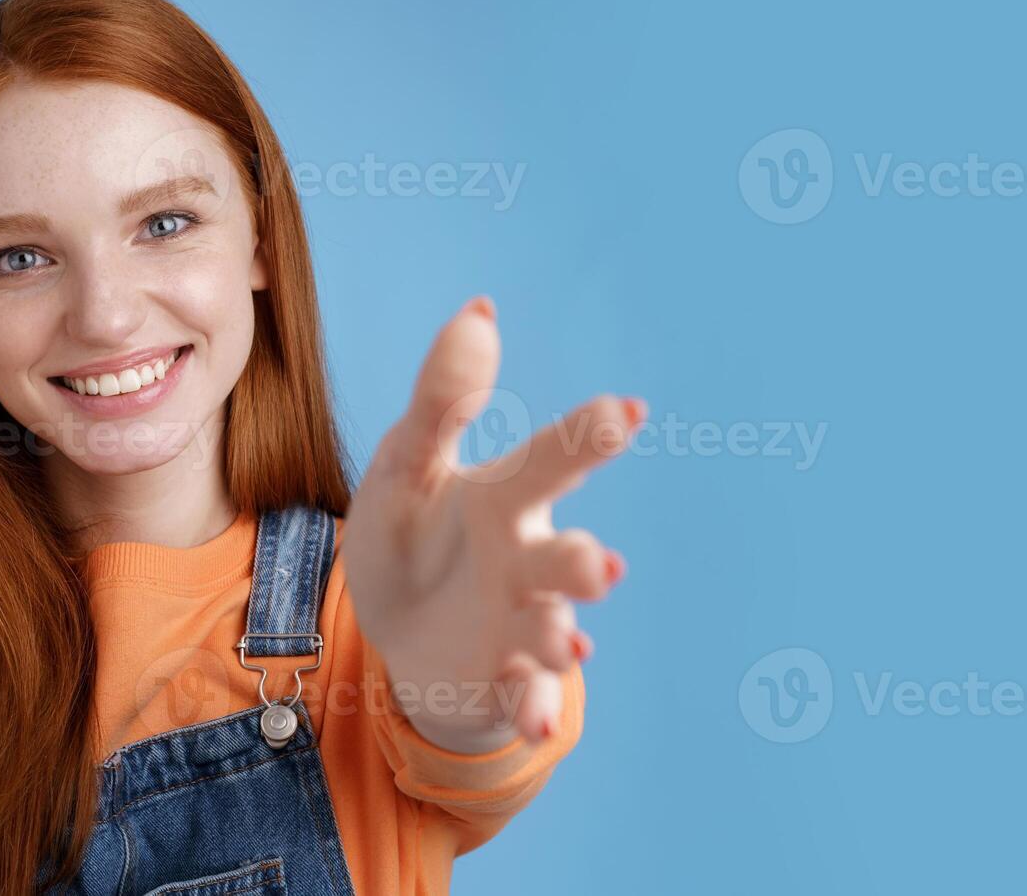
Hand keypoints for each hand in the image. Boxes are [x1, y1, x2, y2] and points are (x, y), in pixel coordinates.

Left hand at [341, 297, 643, 752]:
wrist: (397, 627)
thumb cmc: (412, 530)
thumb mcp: (407, 464)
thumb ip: (442, 399)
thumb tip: (480, 310)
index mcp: (505, 498)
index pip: (553, 460)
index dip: (589, 435)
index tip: (629, 410)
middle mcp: (527, 561)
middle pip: (563, 558)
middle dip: (581, 562)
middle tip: (601, 567)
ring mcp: (520, 623)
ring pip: (550, 629)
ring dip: (559, 636)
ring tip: (567, 641)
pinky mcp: (501, 678)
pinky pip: (521, 694)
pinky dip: (528, 703)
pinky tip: (530, 715)